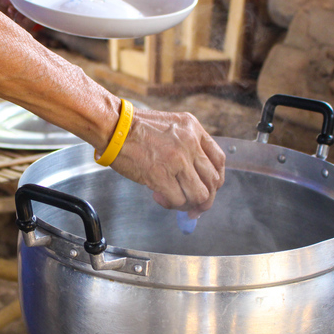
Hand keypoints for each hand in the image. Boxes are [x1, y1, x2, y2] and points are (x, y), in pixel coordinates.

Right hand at [108, 109, 225, 217]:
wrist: (114, 127)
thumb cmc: (135, 128)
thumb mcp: (171, 126)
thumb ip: (186, 145)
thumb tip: (193, 175)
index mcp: (194, 130)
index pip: (218, 160)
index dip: (216, 179)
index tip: (209, 189)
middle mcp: (190, 144)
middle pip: (212, 181)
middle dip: (206, 199)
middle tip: (195, 207)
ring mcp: (177, 160)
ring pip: (199, 194)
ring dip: (189, 204)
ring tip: (175, 201)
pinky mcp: (161, 175)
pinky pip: (178, 200)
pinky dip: (171, 204)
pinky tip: (160, 197)